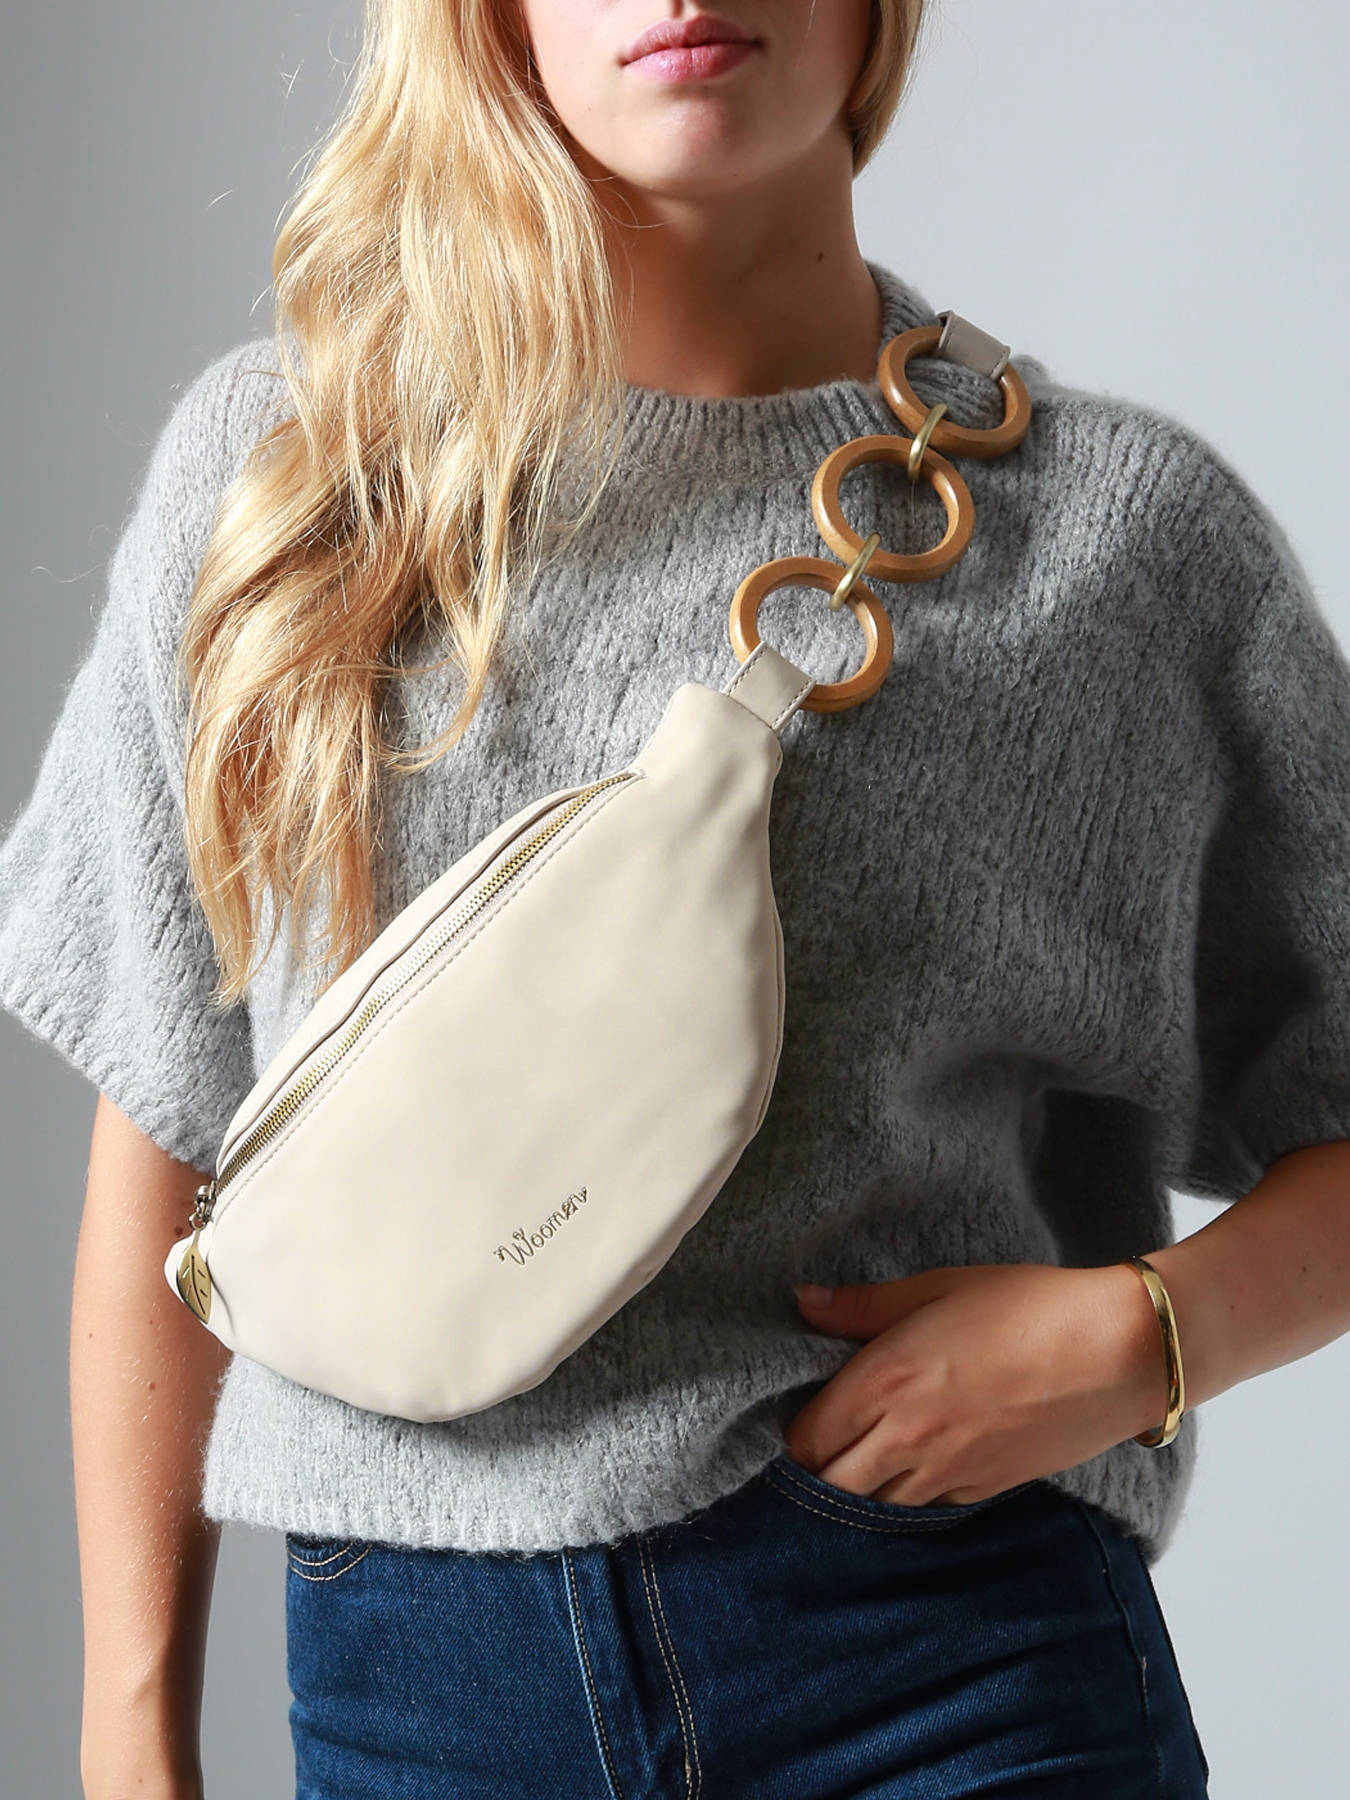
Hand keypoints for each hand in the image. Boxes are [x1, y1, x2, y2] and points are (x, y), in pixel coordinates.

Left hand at [783, 1262, 1167, 1505]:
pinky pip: (923, 1510)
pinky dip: (906, 1496)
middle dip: (816, 1469)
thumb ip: (863, 1306)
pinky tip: (913, 1466)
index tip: (801, 1410)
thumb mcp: (938, 1287)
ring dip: (858, 1488)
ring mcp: (946, 1474)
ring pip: (873, 1508)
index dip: (793, 1432)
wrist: (1116, 1351)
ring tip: (863, 1454)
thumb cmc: (1027, 1306)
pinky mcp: (984, 1491)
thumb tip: (804, 1303)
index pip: (805, 1439)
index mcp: (884, 1383)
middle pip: (830, 1485)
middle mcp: (906, 1439)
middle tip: (824, 1438)